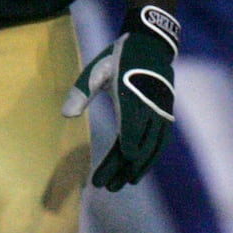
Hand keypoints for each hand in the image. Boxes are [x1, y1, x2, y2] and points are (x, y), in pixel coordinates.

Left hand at [62, 5, 180, 191]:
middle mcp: (150, 110)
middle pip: (139, 148)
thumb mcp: (96, 70)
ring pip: (153, 149)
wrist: (152, 45)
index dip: (117, 160)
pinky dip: (153, 157)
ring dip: (141, 168)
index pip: (127, 137)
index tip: (105, 177)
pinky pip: (161, 142)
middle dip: (124, 170)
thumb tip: (66, 115)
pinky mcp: (166, 114)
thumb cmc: (119, 57)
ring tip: (126, 182)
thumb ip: (81, 92)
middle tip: (109, 187)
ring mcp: (161, 113)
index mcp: (131, 100)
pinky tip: (142, 167)